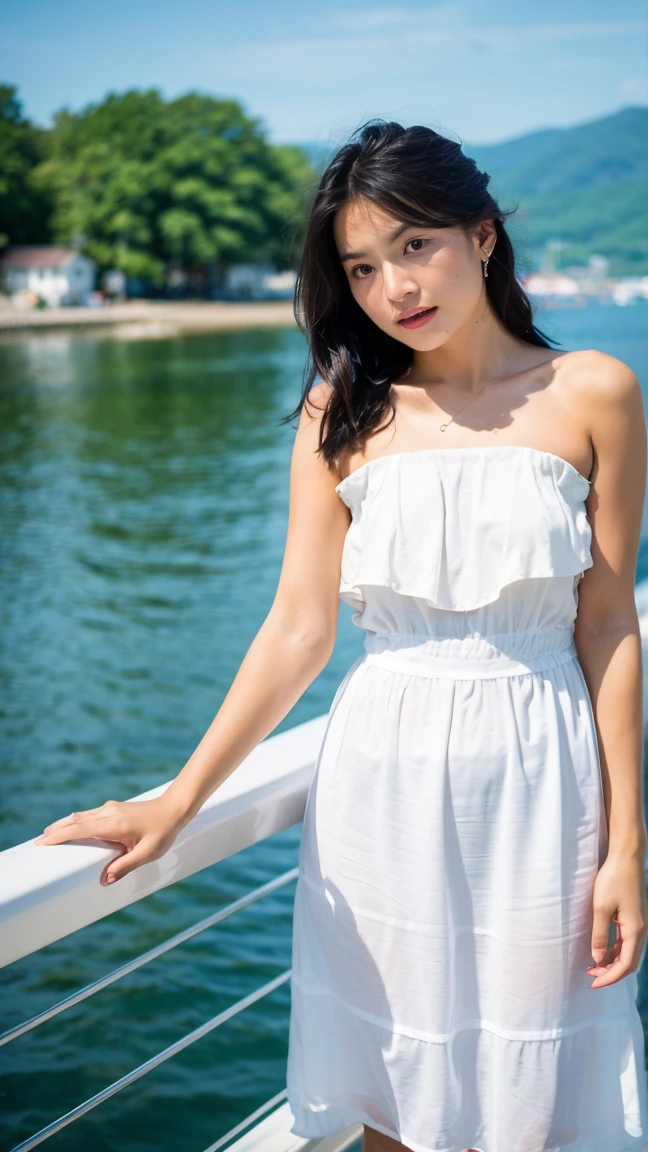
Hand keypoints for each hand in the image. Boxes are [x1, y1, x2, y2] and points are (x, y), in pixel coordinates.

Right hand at [33, 796, 187, 886]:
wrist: (175, 808)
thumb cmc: (163, 832)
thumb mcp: (146, 853)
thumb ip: (125, 866)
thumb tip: (104, 880)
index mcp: (113, 824)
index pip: (79, 829)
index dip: (59, 835)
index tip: (42, 842)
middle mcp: (108, 813)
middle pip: (75, 820)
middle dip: (57, 829)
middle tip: (40, 841)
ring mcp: (111, 808)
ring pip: (81, 815)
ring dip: (66, 824)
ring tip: (51, 834)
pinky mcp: (114, 808)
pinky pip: (90, 815)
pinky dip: (77, 821)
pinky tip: (74, 828)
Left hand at [585, 851, 647, 987]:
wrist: (626, 857)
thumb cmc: (613, 879)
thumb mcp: (601, 908)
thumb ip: (600, 935)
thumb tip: (597, 959)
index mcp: (635, 931)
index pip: (624, 965)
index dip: (609, 977)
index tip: (592, 983)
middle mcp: (641, 930)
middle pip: (629, 962)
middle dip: (611, 973)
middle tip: (590, 976)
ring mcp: (639, 924)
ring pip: (628, 952)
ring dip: (612, 962)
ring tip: (593, 966)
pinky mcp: (634, 917)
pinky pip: (626, 941)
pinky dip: (615, 950)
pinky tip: (602, 950)